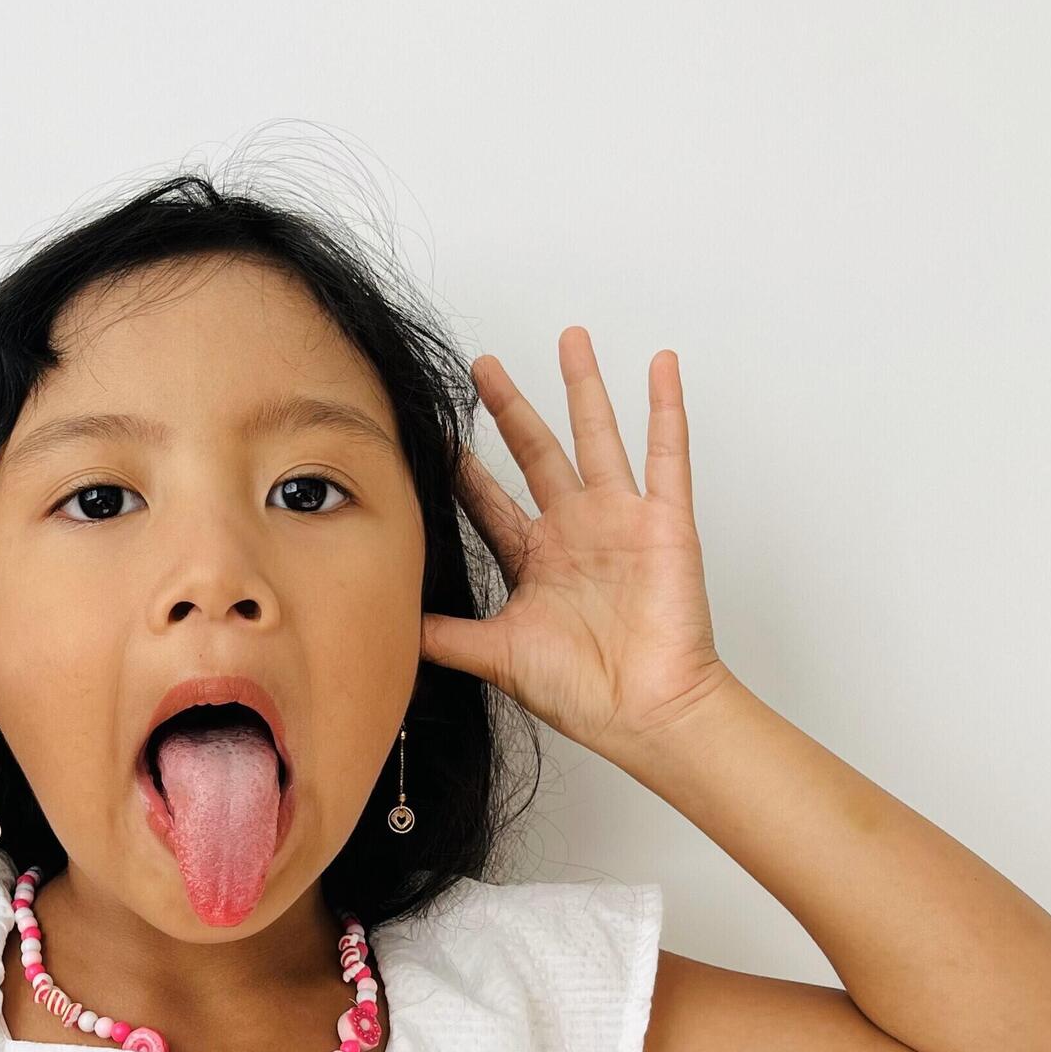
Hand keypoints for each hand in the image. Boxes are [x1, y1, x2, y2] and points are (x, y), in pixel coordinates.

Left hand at [420, 329, 733, 764]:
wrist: (646, 714)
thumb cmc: (583, 693)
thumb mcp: (495, 656)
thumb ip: (443, 633)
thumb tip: (384, 622)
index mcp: (535, 561)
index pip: (488, 499)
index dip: (461, 465)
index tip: (432, 429)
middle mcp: (575, 532)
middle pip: (535, 452)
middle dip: (508, 408)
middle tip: (482, 365)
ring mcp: (620, 522)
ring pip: (596, 436)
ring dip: (583, 386)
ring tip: (569, 337)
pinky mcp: (664, 523)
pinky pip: (667, 455)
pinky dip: (666, 409)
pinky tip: (660, 365)